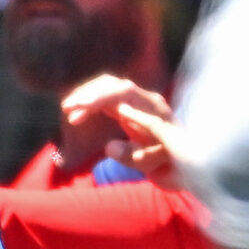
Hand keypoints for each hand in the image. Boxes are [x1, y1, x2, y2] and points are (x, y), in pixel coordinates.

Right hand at [61, 75, 181, 184]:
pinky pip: (107, 98)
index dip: (100, 96)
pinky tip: (77, 115)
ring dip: (86, 96)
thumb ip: (135, 156)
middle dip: (88, 93)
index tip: (79, 107)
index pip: (124, 92)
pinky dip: (90, 103)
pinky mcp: (129, 109)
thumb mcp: (155, 164)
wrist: (182, 163)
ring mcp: (137, 103)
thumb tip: (109, 147)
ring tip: (68, 110)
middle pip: (113, 84)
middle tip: (66, 108)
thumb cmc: (169, 164)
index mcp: (153, 109)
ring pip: (108, 88)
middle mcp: (145, 100)